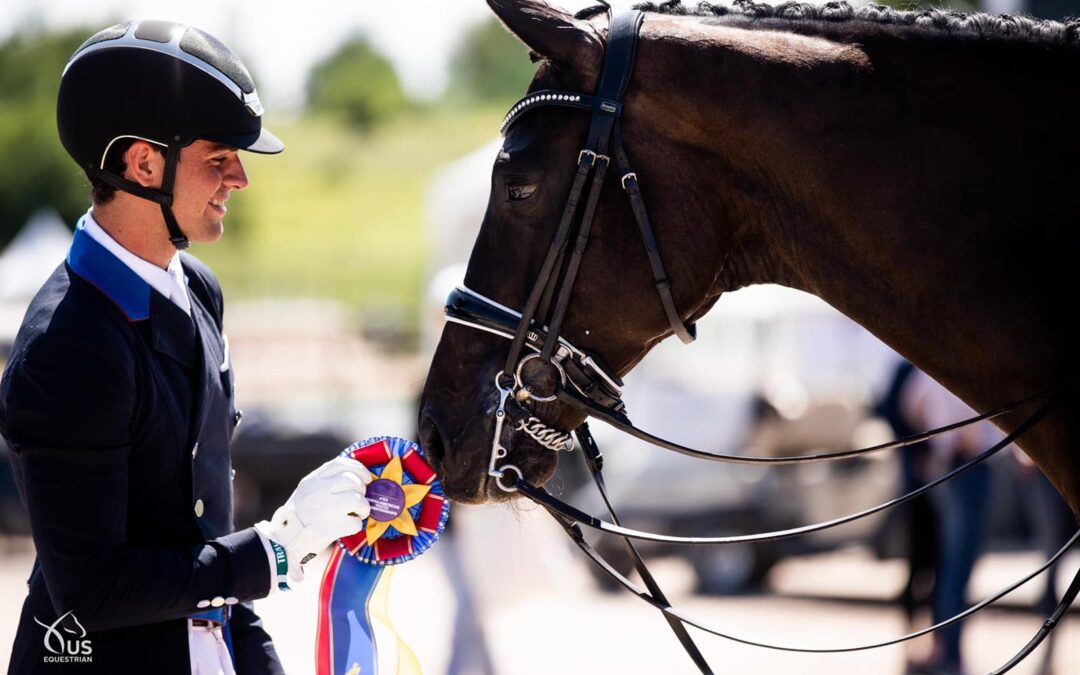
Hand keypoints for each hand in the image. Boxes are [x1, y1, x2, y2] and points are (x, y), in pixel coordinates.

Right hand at [255, 457, 371, 582]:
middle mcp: (320, 491)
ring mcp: (327, 508)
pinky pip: (356, 523)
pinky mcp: (332, 527)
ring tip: (356, 513)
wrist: (285, 540)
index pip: (342, 464)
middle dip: (362, 490)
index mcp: (313, 480)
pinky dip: (355, 525)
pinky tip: (347, 526)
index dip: (359, 469)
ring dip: (362, 508)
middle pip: (353, 481)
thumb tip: (355, 475)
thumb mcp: (307, 489)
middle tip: (358, 500)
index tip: (366, 478)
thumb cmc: (300, 515)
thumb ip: (326, 480)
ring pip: (358, 500)